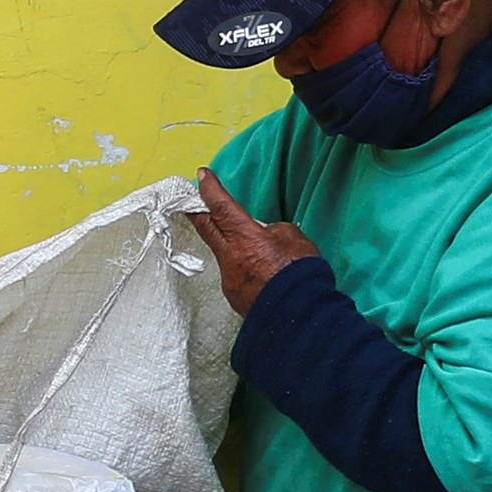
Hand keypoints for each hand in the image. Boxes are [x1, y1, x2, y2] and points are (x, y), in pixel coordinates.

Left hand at [188, 172, 317, 316]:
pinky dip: (245, 270)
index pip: (221, 207)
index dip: (210, 189)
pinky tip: (261, 274)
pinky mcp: (234, 296)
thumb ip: (274, 231)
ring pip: (224, 255)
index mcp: (244, 237)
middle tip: (191, 201)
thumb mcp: (293, 239)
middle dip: (198, 212)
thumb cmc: (300, 275)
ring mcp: (229, 279)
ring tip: (255, 250)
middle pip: (206, 228)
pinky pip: (236, 276)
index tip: (202, 176)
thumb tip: (265, 235)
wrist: (299, 314)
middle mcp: (230, 257)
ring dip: (232, 247)